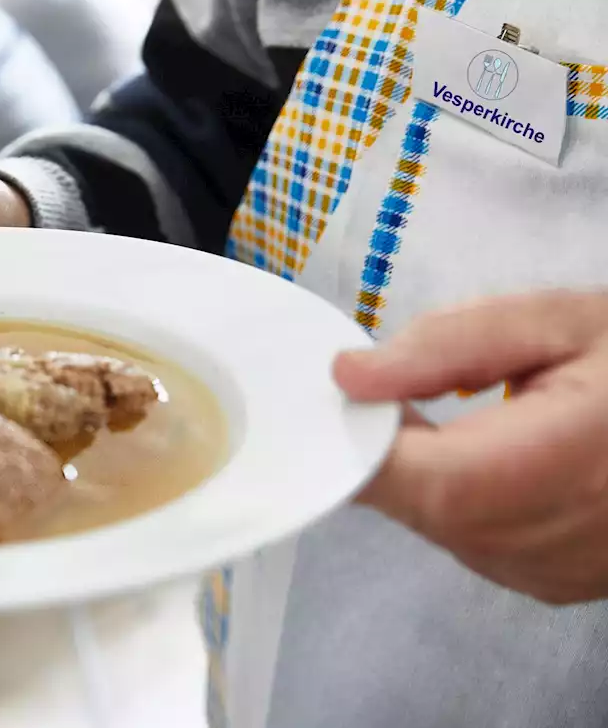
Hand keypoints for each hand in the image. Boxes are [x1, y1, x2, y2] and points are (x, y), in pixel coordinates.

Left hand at [336, 291, 607, 603]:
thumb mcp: (562, 322)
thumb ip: (450, 345)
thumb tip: (348, 376)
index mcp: (553, 465)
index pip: (402, 478)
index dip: (356, 437)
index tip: (353, 391)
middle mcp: (547, 541)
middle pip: (410, 504)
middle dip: (393, 444)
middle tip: (424, 387)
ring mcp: (550, 575)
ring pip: (435, 525)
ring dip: (429, 472)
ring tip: (485, 417)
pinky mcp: (554, 587)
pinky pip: (470, 541)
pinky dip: (464, 498)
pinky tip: (504, 456)